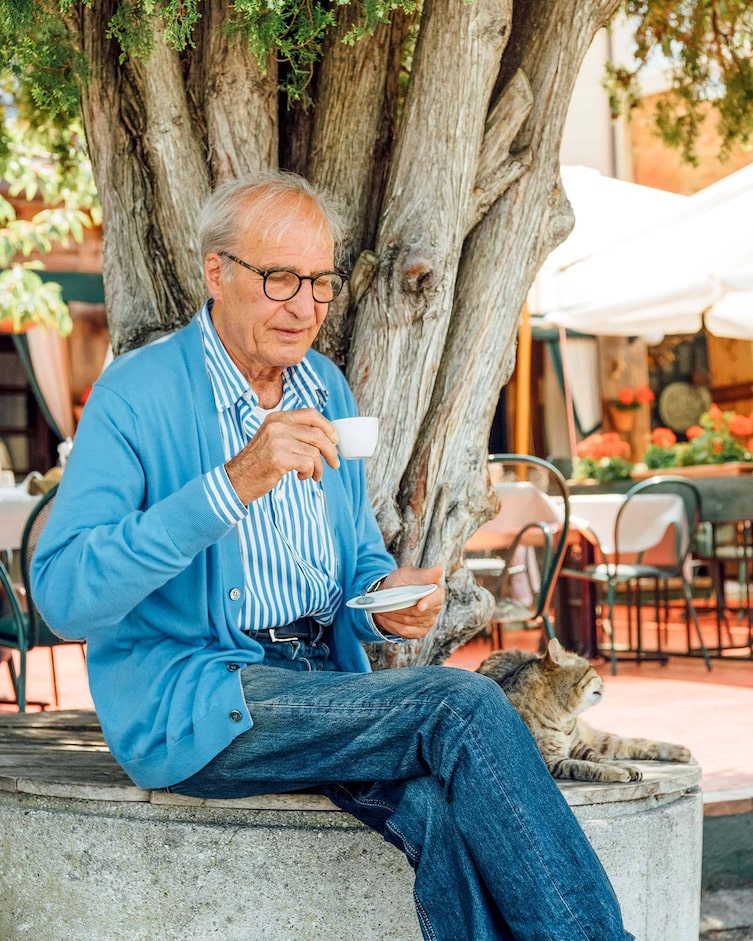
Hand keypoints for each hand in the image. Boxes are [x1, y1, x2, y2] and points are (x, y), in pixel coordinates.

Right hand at [225, 408, 339, 503]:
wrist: (237, 479)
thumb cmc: (258, 463)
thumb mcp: (273, 439)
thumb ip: (293, 433)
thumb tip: (325, 437)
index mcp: (277, 418)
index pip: (311, 414)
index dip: (328, 426)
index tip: (335, 440)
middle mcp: (277, 425)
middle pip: (317, 434)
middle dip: (331, 451)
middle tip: (334, 463)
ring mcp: (277, 440)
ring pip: (314, 451)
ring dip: (318, 467)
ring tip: (312, 475)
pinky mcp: (279, 457)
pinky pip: (308, 463)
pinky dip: (309, 473)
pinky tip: (301, 477)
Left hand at [373, 565, 444, 639]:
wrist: (391, 594)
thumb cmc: (401, 582)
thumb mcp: (409, 574)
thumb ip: (423, 575)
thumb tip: (439, 570)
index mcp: (437, 591)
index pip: (435, 599)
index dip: (427, 603)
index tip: (420, 607)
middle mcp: (435, 608)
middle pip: (417, 612)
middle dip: (400, 606)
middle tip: (388, 600)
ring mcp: (428, 621)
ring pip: (408, 622)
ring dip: (394, 614)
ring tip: (384, 606)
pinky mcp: (419, 631)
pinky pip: (405, 631)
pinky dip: (393, 624)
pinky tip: (387, 617)